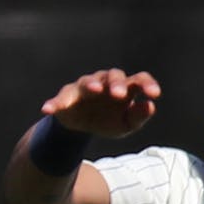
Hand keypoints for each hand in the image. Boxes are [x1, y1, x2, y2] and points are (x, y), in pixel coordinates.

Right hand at [41, 68, 160, 138]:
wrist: (84, 128)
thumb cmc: (110, 120)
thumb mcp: (126, 124)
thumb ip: (138, 116)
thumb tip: (150, 106)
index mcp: (125, 88)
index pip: (139, 80)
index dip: (147, 84)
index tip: (154, 94)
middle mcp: (106, 83)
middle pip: (114, 75)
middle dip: (117, 83)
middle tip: (119, 95)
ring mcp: (85, 87)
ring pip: (88, 81)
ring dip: (92, 84)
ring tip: (95, 89)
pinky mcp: (67, 96)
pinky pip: (61, 98)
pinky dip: (55, 103)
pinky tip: (48, 109)